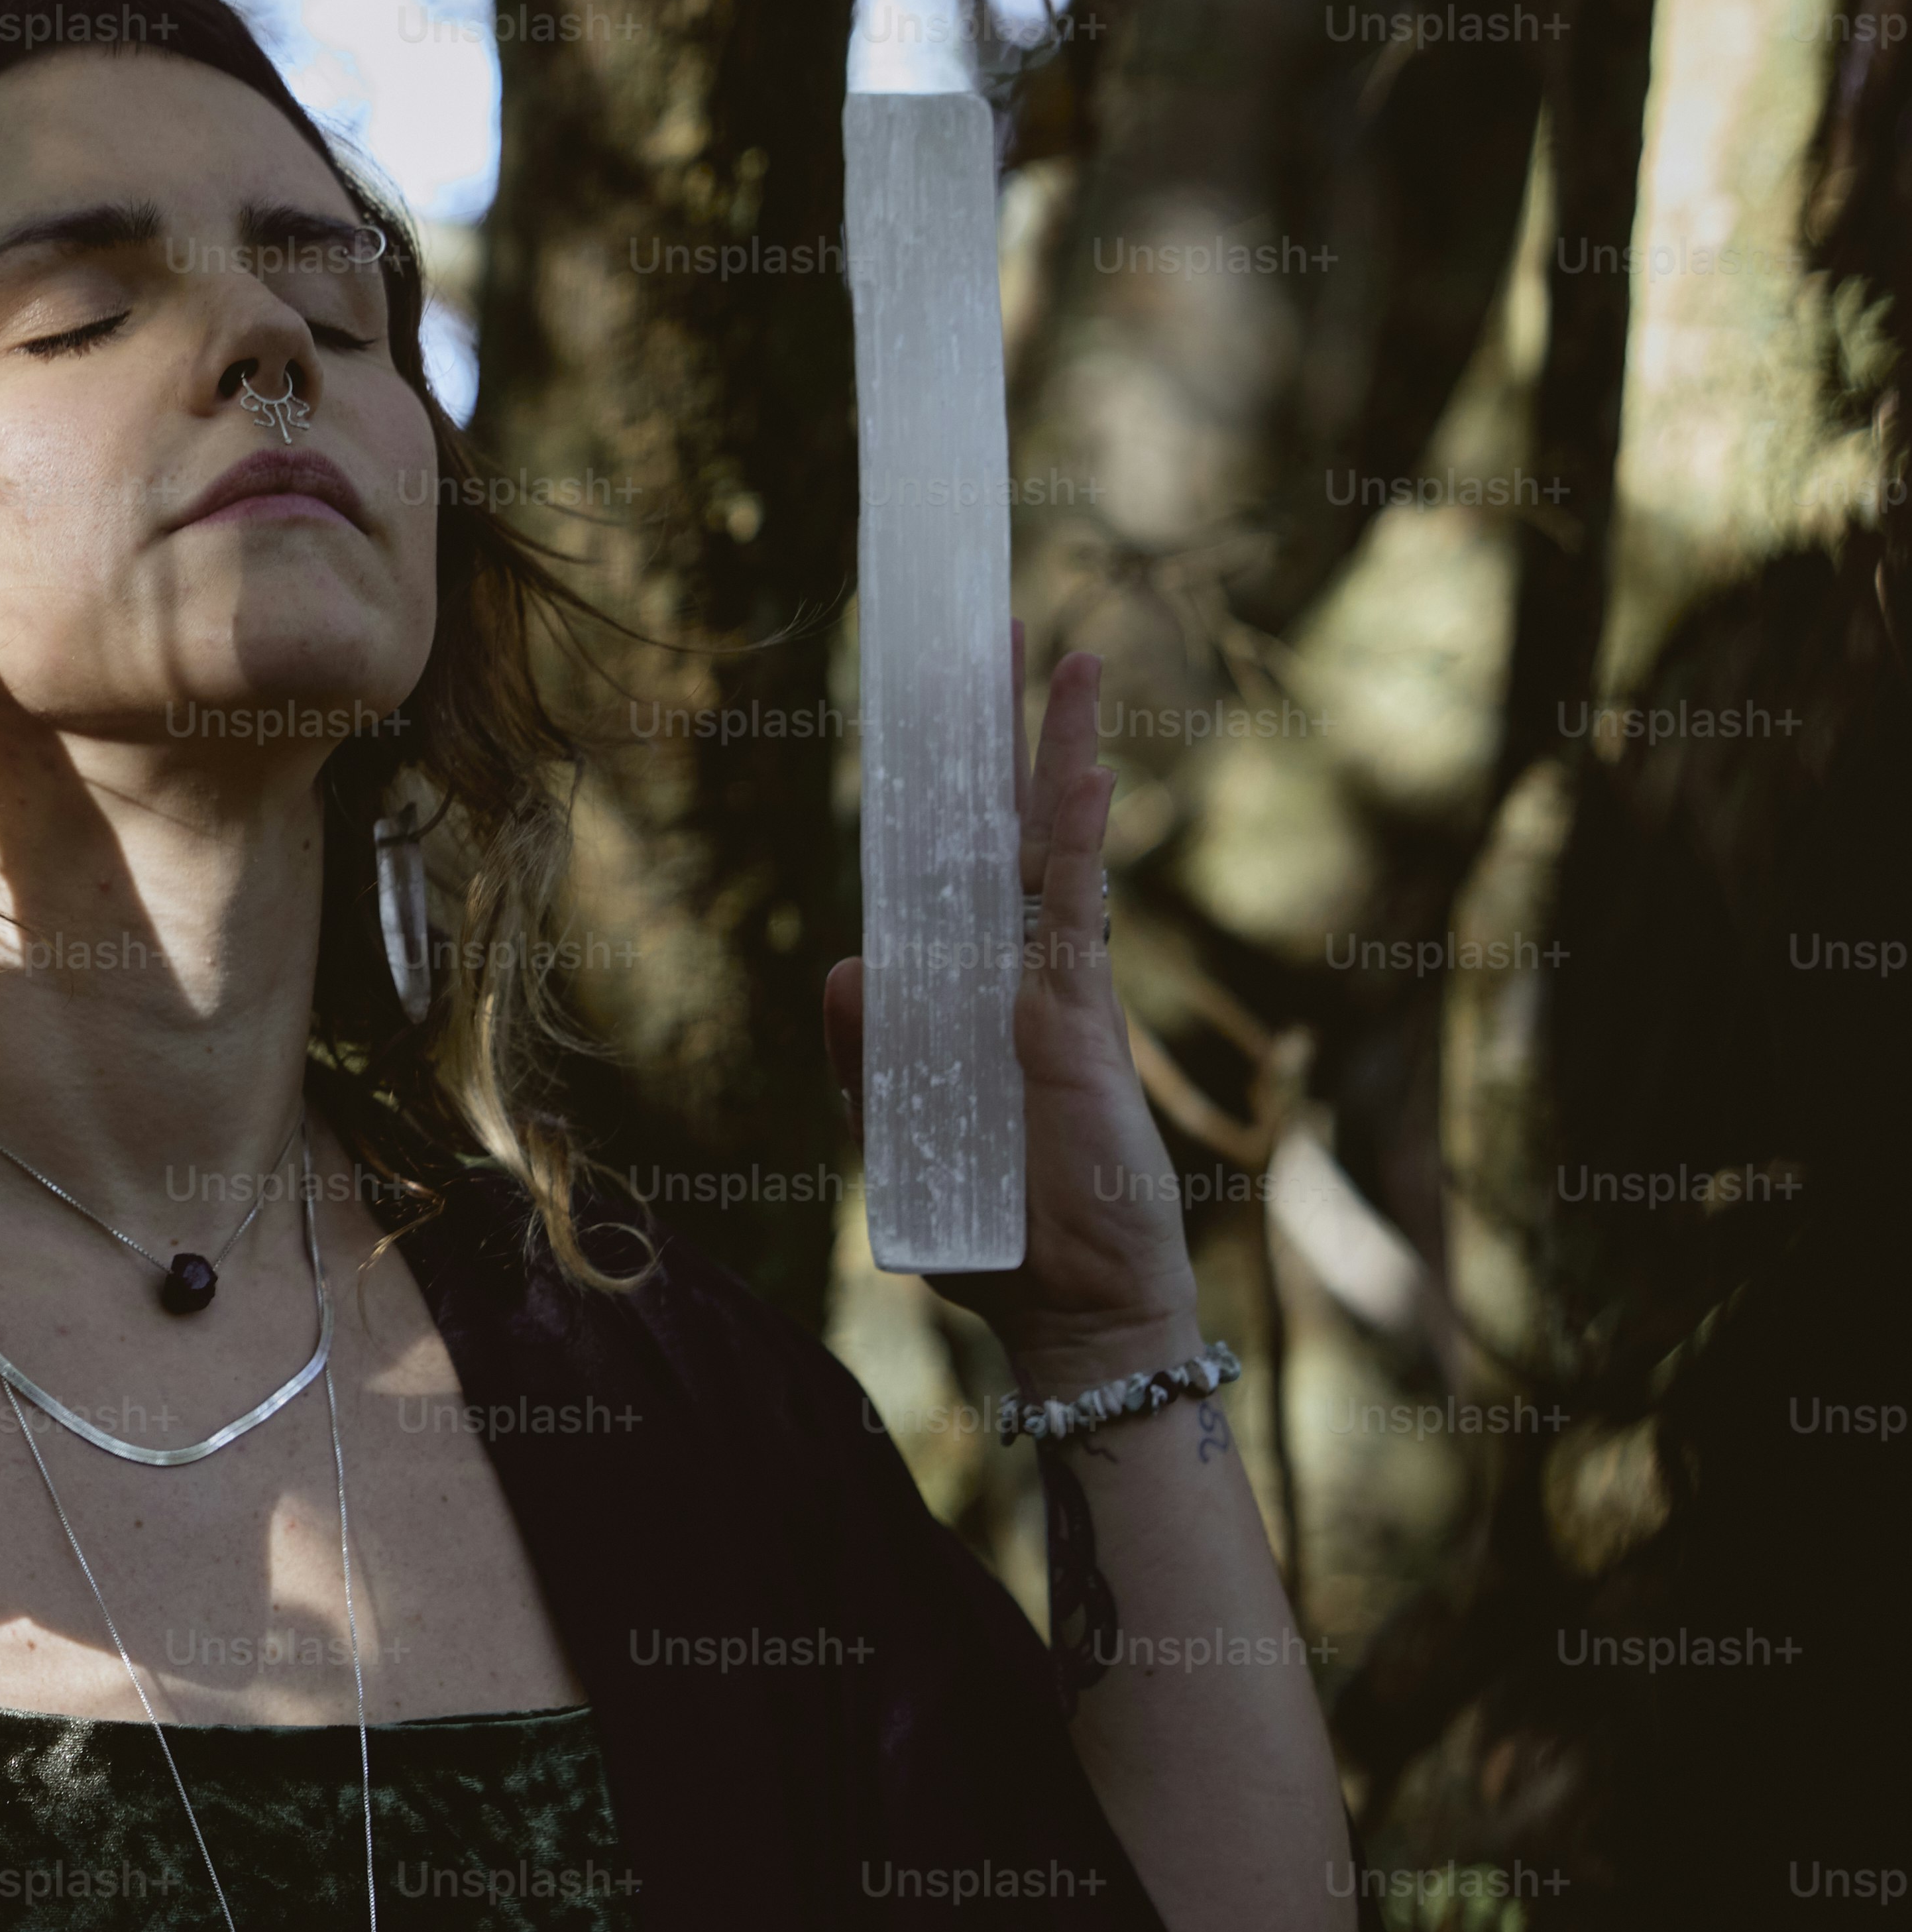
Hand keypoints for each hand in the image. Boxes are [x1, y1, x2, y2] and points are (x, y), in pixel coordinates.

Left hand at [822, 634, 1198, 1390]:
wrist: (1068, 1304)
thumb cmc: (991, 1226)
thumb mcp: (898, 1131)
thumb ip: (861, 1054)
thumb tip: (843, 967)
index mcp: (964, 988)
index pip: (946, 863)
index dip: (939, 788)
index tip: (929, 707)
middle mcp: (1010, 968)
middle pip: (999, 824)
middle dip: (997, 728)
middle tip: (996, 627)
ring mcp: (1049, 983)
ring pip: (1049, 842)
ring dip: (1056, 749)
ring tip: (1066, 655)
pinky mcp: (1075, 1014)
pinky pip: (1074, 906)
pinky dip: (1075, 839)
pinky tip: (1088, 770)